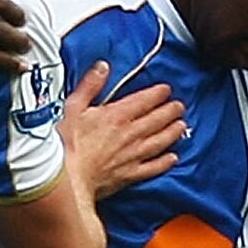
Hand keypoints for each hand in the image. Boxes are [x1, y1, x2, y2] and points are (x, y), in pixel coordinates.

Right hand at [60, 61, 182, 197]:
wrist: (66, 178)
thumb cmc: (66, 146)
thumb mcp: (73, 107)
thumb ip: (90, 86)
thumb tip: (102, 68)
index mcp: (116, 116)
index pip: (144, 101)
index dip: (157, 94)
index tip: (166, 90)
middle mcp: (129, 135)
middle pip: (156, 120)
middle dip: (170, 111)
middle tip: (179, 106)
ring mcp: (132, 156)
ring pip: (159, 141)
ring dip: (172, 132)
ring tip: (181, 126)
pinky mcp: (130, 175)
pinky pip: (153, 167)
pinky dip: (165, 162)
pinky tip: (172, 158)